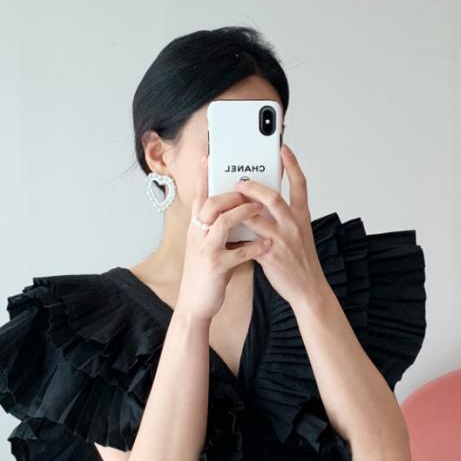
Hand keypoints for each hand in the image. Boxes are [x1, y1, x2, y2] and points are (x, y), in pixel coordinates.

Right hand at [174, 155, 257, 329]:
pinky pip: (236, 252)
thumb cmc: (207, 272)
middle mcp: (197, 234)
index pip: (198, 196)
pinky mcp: (215, 266)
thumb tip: (237, 208)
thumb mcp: (208, 244)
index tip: (208, 156)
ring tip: (259, 209)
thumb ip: (219, 227)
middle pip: (210, 203)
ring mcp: (204, 250)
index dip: (202, 176)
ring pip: (221, 222)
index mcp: (196, 227)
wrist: (194, 303)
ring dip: (243, 213)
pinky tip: (266, 245)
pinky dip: (253, 247)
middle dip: (232, 193)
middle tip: (249, 187)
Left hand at [240, 144, 324, 326]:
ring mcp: (282, 239)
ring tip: (227, 202)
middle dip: (253, 186)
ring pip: (256, 216)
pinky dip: (236, 230)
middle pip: (273, 196)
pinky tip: (226, 226)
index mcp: (302, 217)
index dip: (292, 165)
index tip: (283, 149)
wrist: (308, 289)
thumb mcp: (298, 234)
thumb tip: (261, 203)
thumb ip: (282, 218)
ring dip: (239, 207)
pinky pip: (248, 237)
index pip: (300, 184)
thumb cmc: (300, 261)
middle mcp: (293, 224)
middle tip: (240, 180)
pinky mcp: (270, 254)